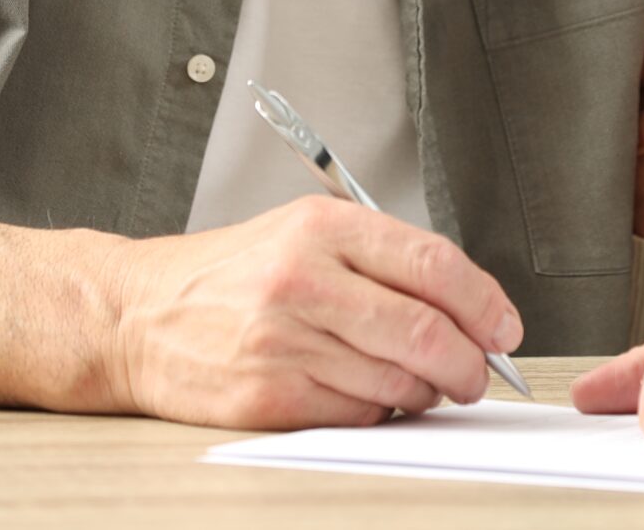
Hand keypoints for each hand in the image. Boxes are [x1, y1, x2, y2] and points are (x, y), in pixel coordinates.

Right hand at [105, 196, 524, 428]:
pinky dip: (378, 411)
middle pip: (425, 332)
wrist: (138, 316)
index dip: (485, 303)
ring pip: (398, 381)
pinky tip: (366, 394)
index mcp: (322, 228)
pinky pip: (357, 414)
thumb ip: (383, 261)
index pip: (433, 265)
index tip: (504, 328)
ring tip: (419, 382)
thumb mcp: (305, 232)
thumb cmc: (230, 274)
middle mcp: (303, 280)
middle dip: (469, 363)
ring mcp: (283, 342)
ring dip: (426, 392)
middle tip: (476, 373)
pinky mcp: (267, 397)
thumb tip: (467, 307)